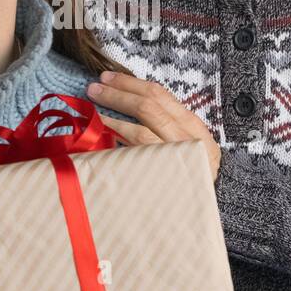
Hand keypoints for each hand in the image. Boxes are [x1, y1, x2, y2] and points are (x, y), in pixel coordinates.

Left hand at [87, 71, 221, 181]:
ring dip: (112, 117)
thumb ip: (164, 125)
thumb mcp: (185, 144)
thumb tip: (127, 101)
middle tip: (94, 87)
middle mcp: (188, 140)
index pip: (160, 96)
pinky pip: (135, 156)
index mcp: (193, 127)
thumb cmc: (188, 175)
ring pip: (140, 131)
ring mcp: (176, 159)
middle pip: (149, 107)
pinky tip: (102, 134)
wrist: (198, 212)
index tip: (108, 78)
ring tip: (93, 108)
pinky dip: (117, 142)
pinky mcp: (162, 177)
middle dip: (118, 94)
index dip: (130, 84)